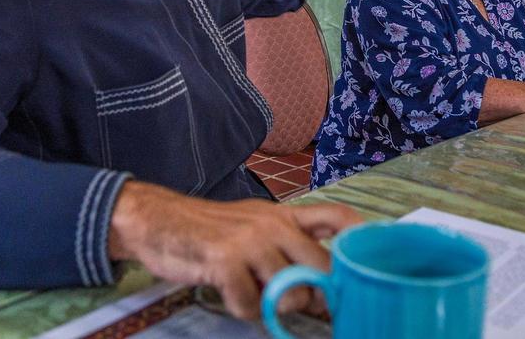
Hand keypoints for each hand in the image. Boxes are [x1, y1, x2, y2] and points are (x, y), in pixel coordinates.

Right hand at [109, 180, 362, 319]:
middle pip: (321, 267)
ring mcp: (251, 240)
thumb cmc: (209, 231)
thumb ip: (286, 250)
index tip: (367, 263)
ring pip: (290, 291)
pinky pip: (252, 304)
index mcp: (284, 215)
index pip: (337, 216)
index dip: (360, 237)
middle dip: (317, 296)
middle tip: (303, 306)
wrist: (157, 220)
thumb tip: (322, 291)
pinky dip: (244, 309)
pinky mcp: (226, 260)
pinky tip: (232, 296)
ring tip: (254, 294)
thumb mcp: (254, 227)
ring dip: (275, 305)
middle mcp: (273, 223)